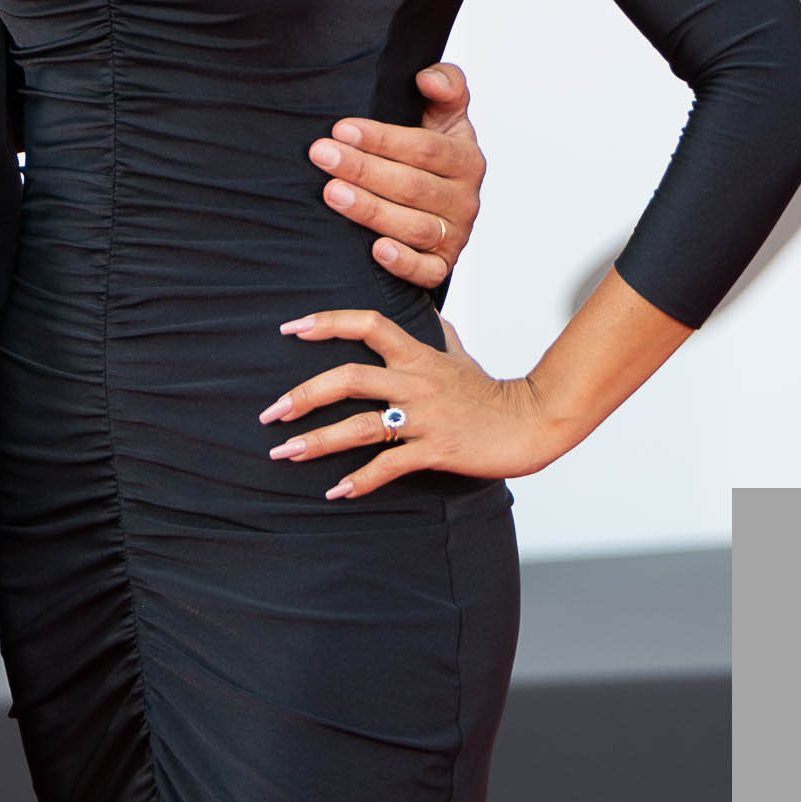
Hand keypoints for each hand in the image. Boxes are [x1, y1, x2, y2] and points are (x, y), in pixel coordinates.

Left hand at [261, 309, 574, 497]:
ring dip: (318, 442)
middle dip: (304, 394)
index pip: (367, 325)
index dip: (327, 322)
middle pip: (350, 378)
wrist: (530, 422)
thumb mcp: (460, 355)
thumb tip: (429, 310)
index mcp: (417, 355)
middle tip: (270, 412)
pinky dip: (361, 480)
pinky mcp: (436, 449)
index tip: (290, 328)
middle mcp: (415, 382)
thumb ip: (438, 333)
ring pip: (361, 426)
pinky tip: (336, 492)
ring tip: (285, 454)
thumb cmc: (492, 392)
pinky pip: (390, 466)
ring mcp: (425, 417)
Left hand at [312, 61, 481, 289]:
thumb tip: (428, 78)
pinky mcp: (442, 266)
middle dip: (363, 169)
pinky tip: (375, 249)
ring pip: (414, 227)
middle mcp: (465, 199)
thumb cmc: (432, 154)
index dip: (383, 139)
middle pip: (413, 186)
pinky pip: (427, 271)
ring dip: (371, 210)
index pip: (425, 148)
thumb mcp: (444, 115)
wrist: (442, 204)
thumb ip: (445, 85)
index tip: (342, 128)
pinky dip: (403, 263)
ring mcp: (455, 235)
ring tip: (333, 193)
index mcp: (466, 159)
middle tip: (322, 155)